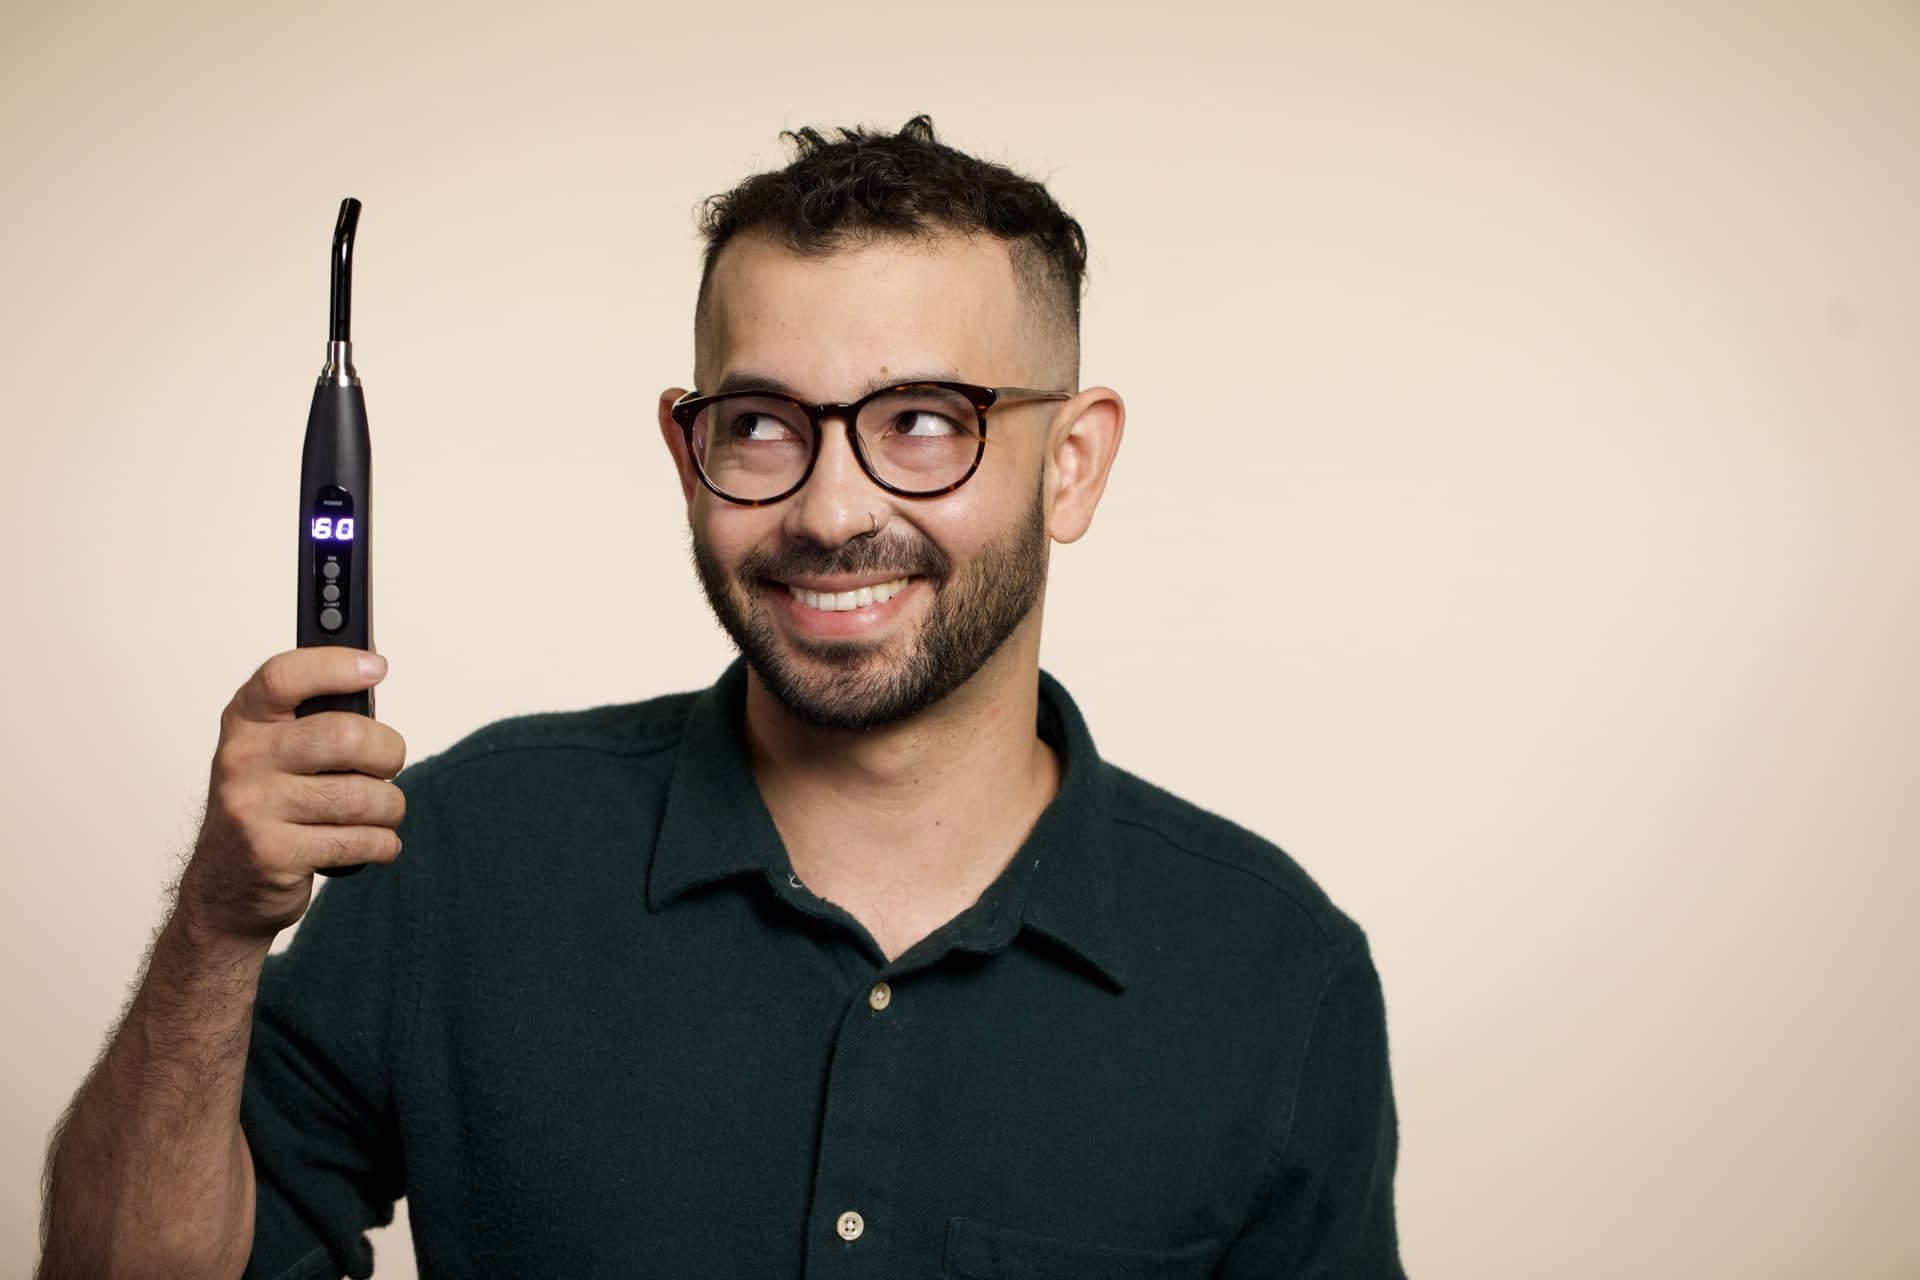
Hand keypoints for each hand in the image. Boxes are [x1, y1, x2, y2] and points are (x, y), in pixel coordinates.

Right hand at [176, 647, 405, 942]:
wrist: (223, 890)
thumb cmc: (267, 810)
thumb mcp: (272, 754)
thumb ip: (313, 720)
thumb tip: (371, 673)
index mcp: (244, 723)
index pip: (284, 677)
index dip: (335, 665)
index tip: (376, 667)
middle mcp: (242, 759)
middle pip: (345, 737)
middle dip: (388, 753)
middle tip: (388, 766)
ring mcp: (253, 808)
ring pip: (362, 796)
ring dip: (390, 808)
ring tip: (381, 813)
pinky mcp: (273, 854)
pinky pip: (360, 840)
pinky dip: (383, 844)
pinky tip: (374, 842)